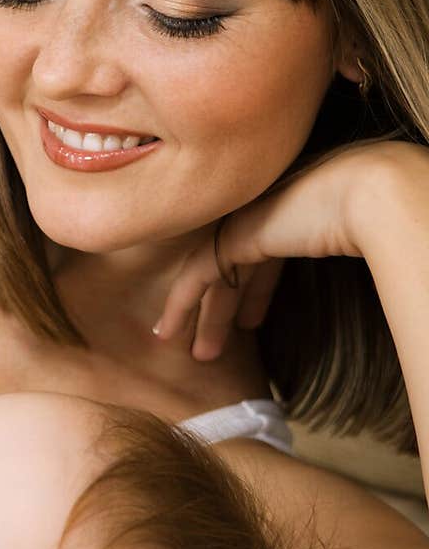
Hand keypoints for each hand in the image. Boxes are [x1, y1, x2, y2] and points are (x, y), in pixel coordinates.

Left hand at [156, 144, 390, 359]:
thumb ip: (339, 256)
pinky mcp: (232, 234)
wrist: (372, 193)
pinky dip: (180, 305)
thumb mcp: (357, 241)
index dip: (254, 290)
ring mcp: (247, 216)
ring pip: (214, 275)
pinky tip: (167, 332)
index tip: (250, 319)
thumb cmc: (382, 219)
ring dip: (207, 317)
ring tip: (201, 354)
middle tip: (216, 346)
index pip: (264, 256)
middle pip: (237, 267)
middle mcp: (265, 210)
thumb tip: (371, 289)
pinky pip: (196, 276)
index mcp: (294, 208)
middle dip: (225, 310)